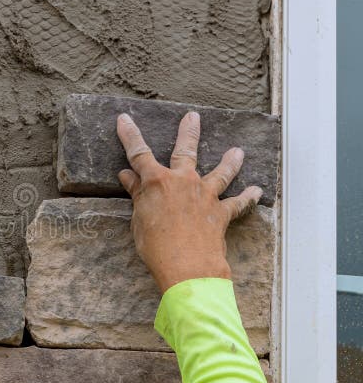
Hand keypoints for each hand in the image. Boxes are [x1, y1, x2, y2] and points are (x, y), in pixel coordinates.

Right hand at [116, 111, 262, 292]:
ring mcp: (205, 195)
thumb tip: (128, 177)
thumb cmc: (156, 245)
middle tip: (193, 117)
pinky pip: (238, 203)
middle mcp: (183, 181)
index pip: (139, 153)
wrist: (187, 266)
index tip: (124, 118)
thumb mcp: (139, 219)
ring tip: (238, 152)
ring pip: (221, 172)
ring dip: (230, 161)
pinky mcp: (221, 213)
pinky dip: (248, 197)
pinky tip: (257, 191)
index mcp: (157, 182)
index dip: (130, 135)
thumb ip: (137, 194)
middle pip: (186, 151)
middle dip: (188, 132)